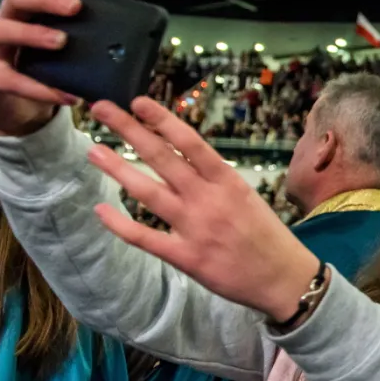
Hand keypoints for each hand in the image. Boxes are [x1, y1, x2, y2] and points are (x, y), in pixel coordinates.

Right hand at [0, 0, 87, 135]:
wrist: (17, 105)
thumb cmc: (45, 65)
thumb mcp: (66, 46)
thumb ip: (88, 36)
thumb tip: (134, 43)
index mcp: (29, 5)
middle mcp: (8, 18)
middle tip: (75, 8)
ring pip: (4, 28)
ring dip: (34, 33)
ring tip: (62, 41)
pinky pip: (8, 78)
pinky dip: (37, 88)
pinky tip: (64, 94)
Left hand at [84, 97, 320, 322]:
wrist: (284, 278)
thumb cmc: (267, 235)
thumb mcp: (247, 197)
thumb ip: (215, 180)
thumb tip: (182, 158)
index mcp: (228, 182)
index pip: (190, 142)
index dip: (162, 120)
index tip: (138, 102)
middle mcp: (209, 200)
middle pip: (163, 159)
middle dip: (130, 131)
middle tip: (102, 109)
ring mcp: (196, 229)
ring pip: (148, 193)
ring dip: (118, 170)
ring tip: (94, 151)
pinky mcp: (186, 257)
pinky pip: (145, 238)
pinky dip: (120, 225)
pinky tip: (101, 211)